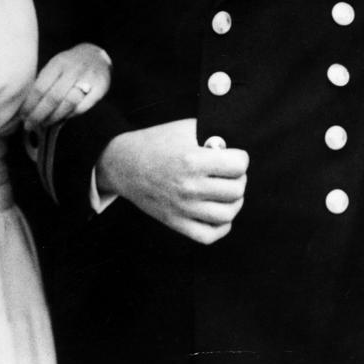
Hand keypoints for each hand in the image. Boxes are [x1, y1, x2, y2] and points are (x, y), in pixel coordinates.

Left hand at [20, 43, 111, 130]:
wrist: (96, 56)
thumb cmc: (69, 65)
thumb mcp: (56, 66)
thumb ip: (44, 82)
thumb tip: (28, 106)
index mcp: (58, 63)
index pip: (41, 87)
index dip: (30, 104)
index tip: (23, 115)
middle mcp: (74, 69)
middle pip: (53, 97)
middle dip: (39, 114)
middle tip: (29, 124)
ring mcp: (88, 78)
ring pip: (68, 103)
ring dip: (54, 117)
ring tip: (44, 123)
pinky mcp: (100, 88)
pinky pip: (82, 107)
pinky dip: (70, 115)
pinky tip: (62, 118)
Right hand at [96, 119, 248, 244]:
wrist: (123, 163)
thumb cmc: (156, 142)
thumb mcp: (184, 128)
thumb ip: (212, 134)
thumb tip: (236, 146)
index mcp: (192, 160)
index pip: (238, 166)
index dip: (240, 158)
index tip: (234, 156)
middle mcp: (189, 187)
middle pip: (236, 190)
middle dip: (238, 178)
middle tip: (230, 172)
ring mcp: (182, 208)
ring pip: (228, 214)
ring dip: (234, 202)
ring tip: (227, 191)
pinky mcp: (175, 222)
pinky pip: (209, 235)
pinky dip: (221, 226)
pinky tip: (219, 212)